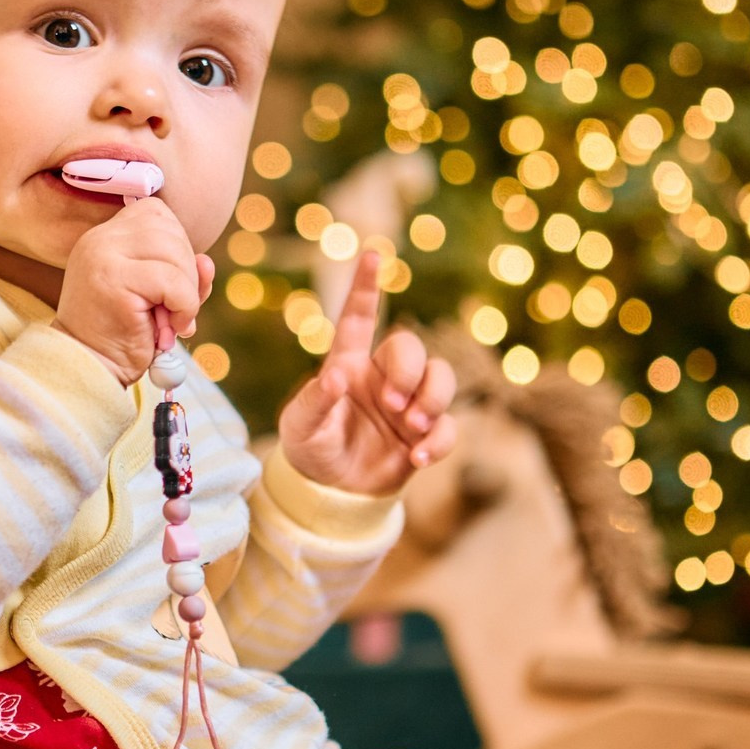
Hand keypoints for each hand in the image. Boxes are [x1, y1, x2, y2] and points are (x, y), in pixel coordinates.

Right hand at [53, 196, 214, 385]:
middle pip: (170, 229)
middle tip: (174, 309)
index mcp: (105, 237)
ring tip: (170, 321)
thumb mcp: (158, 297)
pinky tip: (170, 329)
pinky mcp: (113, 281)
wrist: (89, 370)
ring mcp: (103, 256)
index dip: (176, 245)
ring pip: (174, 252)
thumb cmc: (122, 336)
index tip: (169, 284)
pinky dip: (185, 306)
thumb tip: (206, 263)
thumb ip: (182, 274)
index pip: (156, 214)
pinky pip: (172, 282)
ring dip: (186, 291)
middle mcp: (100, 240)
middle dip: (187, 271)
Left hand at [277, 251, 455, 495]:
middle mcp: (383, 377)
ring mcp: (407, 404)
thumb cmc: (310, 448)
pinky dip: (440, 440)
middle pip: (412, 348)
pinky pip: (449, 426)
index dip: (365, 287)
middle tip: (393, 405)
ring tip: (411, 426)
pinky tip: (418, 457)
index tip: (372, 255)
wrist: (330, 493)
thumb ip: (315, 400)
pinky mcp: (424, 434)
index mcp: (348, 363)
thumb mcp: (300, 425)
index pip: (359, 318)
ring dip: (434, 399)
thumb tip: (336, 376)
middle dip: (409, 372)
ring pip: (442, 378)